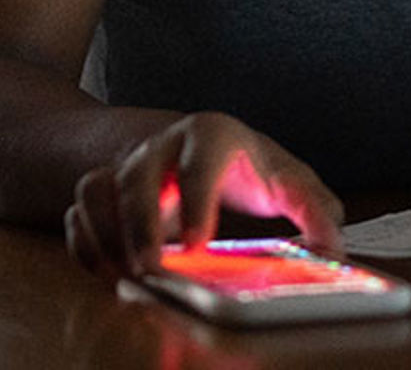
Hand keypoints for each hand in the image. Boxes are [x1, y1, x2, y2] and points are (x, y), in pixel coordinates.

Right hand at [64, 112, 344, 279]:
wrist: (204, 148)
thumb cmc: (251, 168)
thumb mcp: (290, 182)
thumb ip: (316, 211)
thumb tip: (332, 249)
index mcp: (214, 134)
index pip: (200, 160)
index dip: (196, 200)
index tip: (199, 243)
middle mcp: (164, 144)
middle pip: (138, 174)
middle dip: (141, 225)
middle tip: (154, 269)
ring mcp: (128, 163)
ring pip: (99, 188)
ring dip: (106, 235)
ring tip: (128, 276)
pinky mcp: (104, 188)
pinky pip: (78, 207)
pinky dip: (84, 240)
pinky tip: (107, 272)